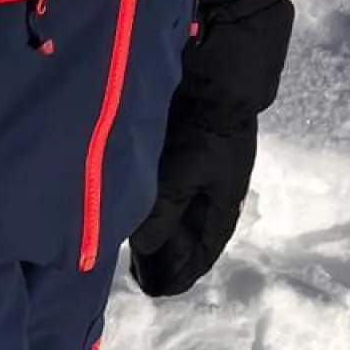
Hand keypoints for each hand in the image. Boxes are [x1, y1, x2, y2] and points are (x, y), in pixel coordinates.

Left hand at [130, 0, 293, 298]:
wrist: (220, 58)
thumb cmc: (206, 120)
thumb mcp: (181, 174)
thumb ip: (161, 214)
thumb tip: (144, 249)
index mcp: (222, 198)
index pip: (204, 247)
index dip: (182, 270)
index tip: (159, 290)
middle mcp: (214, 183)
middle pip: (188, 230)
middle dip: (165, 253)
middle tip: (138, 274)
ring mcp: (200, 160)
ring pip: (175, 206)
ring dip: (155, 226)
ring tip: (126, 244)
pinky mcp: (183, 137)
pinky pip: (165, 181)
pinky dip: (149, 198)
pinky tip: (128, 199)